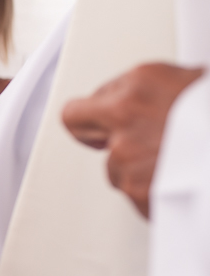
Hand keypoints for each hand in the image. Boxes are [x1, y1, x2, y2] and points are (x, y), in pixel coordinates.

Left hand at [62, 63, 203, 217]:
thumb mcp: (202, 85)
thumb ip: (172, 90)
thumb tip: (166, 97)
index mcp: (143, 81)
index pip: (95, 94)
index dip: (108, 106)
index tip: (114, 114)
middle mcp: (125, 116)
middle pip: (78, 123)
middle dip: (94, 131)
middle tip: (108, 137)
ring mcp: (126, 155)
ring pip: (114, 165)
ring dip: (136, 167)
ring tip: (177, 165)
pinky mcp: (137, 190)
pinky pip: (136, 194)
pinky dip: (154, 192)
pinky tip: (182, 183)